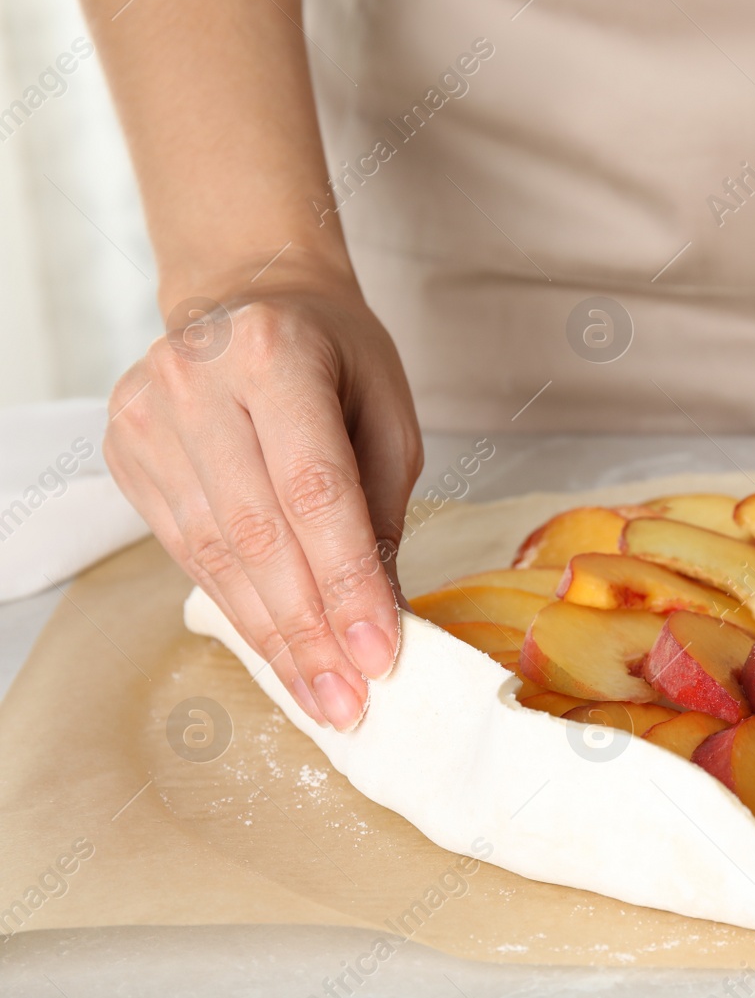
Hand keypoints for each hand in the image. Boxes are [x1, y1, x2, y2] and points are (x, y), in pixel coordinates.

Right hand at [106, 271, 422, 727]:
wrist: (248, 296)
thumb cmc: (334, 356)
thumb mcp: (386, 414)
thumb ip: (381, 509)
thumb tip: (377, 617)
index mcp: (272, 355)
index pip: (313, 489)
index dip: (346, 580)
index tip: (378, 656)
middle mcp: (195, 381)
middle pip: (257, 533)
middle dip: (308, 630)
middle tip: (349, 701)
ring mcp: (147, 417)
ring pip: (215, 554)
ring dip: (272, 637)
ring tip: (320, 696)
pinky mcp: (126, 451)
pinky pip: (188, 551)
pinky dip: (238, 608)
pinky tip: (278, 653)